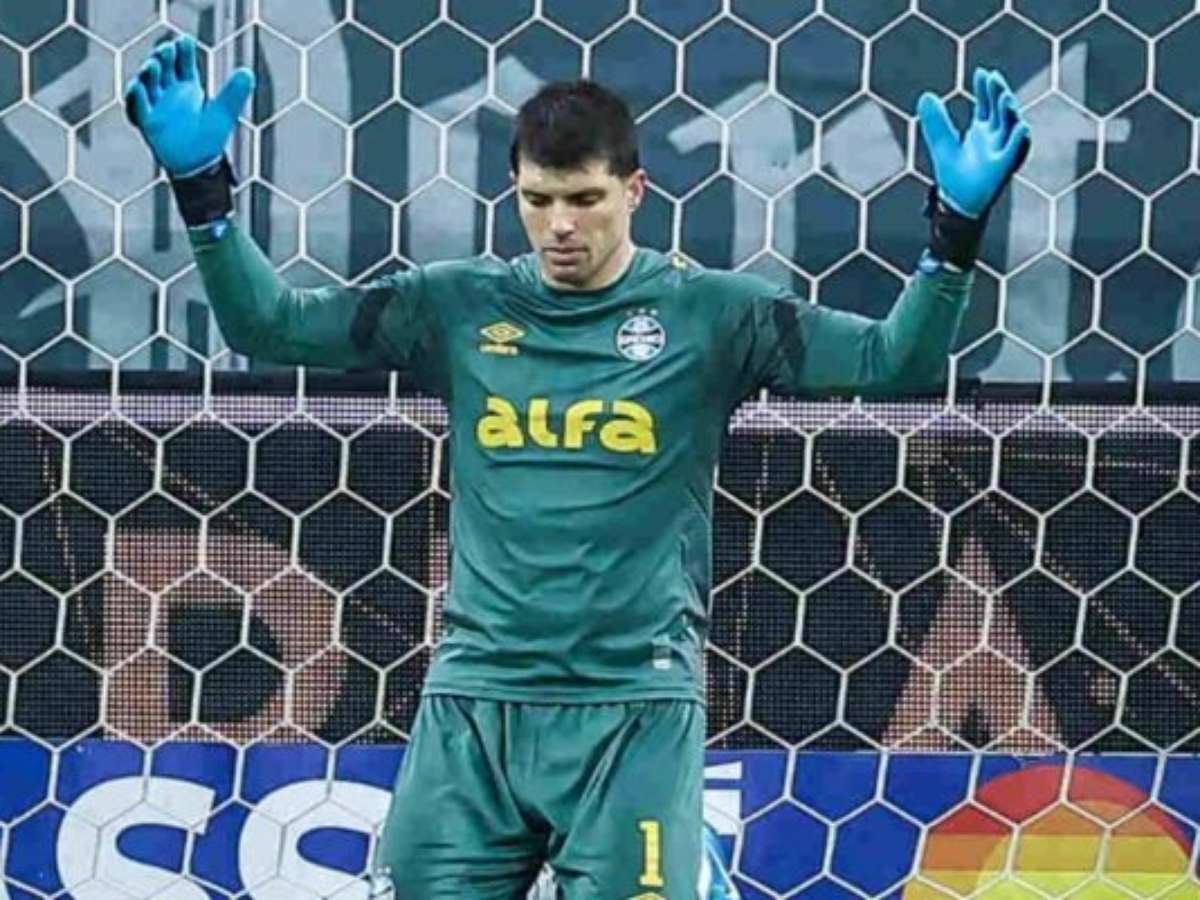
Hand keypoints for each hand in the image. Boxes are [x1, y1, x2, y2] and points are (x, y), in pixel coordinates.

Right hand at [124, 35, 254, 176]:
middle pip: (162, 67)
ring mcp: (156, 106)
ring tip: (153, 65)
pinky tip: (138, 87)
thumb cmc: (209, 140)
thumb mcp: (223, 114)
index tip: (185, 41)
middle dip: (162, 56)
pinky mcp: (147, 122)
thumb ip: (234, 94)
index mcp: (188, 87)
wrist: (197, 167)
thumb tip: (248, 72)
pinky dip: (136, 97)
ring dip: (148, 73)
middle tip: (167, 48)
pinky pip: (137, 107)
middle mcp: (169, 93)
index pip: (183, 62)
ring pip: (146, 83)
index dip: (182, 51)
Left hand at [917, 68, 1030, 218]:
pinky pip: (1016, 153)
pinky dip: (1019, 140)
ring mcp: (1002, 152)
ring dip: (1010, 112)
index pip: (988, 104)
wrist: (958, 205)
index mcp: (982, 131)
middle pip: (1001, 111)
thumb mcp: (942, 144)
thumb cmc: (954, 176)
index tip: (982, 73)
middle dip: (999, 94)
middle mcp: (996, 138)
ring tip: (1004, 98)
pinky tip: (1020, 127)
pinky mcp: (1004, 169)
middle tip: (993, 79)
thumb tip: (925, 96)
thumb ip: (936, 122)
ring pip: (1012, 127)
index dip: (986, 89)